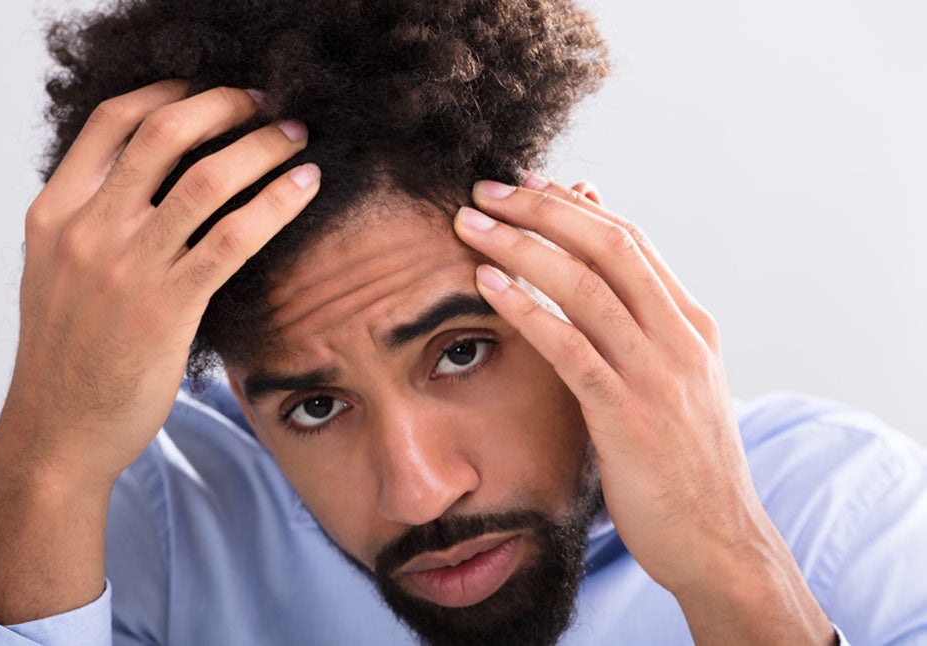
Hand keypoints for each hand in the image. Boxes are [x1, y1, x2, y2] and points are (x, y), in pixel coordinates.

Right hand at [0, 80, 318, 622]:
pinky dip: (276, 204)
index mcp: (54, 214)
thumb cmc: (65, 357)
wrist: (57, 433)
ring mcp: (127, 266)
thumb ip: (88, 222)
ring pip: (207, 178)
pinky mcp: (169, 306)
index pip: (111, 122)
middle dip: (224, 105)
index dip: (166, 91)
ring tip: (295, 137)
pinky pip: (234, 237)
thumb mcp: (54, 275)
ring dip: (261, 147)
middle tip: (265, 103)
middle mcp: (87, 229)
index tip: (206, 88)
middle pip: (164, 132)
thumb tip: (143, 184)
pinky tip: (305, 188)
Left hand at [453, 174, 832, 643]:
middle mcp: (679, 338)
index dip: (571, 205)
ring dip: (520, 246)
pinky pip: (571, 348)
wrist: (720, 541)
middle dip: (541, 207)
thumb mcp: (674, 382)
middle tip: (486, 188)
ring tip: (469, 224)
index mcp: (690, 324)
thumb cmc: (685, 462)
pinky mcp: (628, 417)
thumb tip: (604, 286)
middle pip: (606, 245)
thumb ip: (639, 328)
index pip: (629, 239)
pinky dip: (527, 308)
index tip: (524, 183)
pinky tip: (488, 284)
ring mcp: (657, 376)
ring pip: (585, 286)